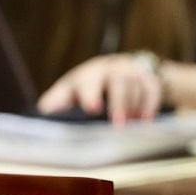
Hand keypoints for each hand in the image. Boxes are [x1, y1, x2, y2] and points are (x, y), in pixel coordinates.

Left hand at [37, 53, 163, 125]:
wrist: (119, 68)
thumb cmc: (88, 85)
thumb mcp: (71, 90)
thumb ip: (57, 100)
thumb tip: (43, 112)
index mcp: (87, 75)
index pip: (88, 82)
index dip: (90, 94)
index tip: (92, 108)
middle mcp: (110, 70)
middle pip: (117, 82)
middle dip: (119, 103)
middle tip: (118, 125)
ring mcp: (130, 72)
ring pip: (135, 86)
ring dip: (133, 107)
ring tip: (129, 126)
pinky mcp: (148, 78)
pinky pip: (152, 89)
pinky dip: (150, 105)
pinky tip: (146, 121)